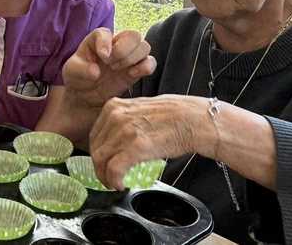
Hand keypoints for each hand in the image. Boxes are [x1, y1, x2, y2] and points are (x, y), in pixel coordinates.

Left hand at [62, 28, 155, 108]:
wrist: (85, 96)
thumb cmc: (78, 78)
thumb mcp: (71, 73)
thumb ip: (81, 70)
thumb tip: (96, 71)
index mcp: (97, 40)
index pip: (105, 33)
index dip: (105, 43)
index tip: (102, 57)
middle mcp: (115, 44)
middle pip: (133, 35)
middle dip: (124, 50)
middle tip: (111, 65)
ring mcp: (128, 57)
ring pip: (144, 46)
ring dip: (133, 58)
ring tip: (117, 70)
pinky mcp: (136, 70)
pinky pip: (151, 63)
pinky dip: (146, 67)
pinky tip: (132, 74)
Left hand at [88, 95, 210, 189]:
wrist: (195, 120)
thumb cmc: (174, 116)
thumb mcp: (140, 108)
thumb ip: (124, 119)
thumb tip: (115, 136)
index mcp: (114, 106)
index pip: (95, 135)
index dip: (98, 153)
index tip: (103, 163)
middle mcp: (116, 116)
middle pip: (96, 148)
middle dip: (99, 167)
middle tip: (107, 177)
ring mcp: (125, 131)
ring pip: (101, 160)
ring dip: (105, 176)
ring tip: (113, 183)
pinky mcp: (136, 147)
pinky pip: (114, 169)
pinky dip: (113, 180)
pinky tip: (120, 184)